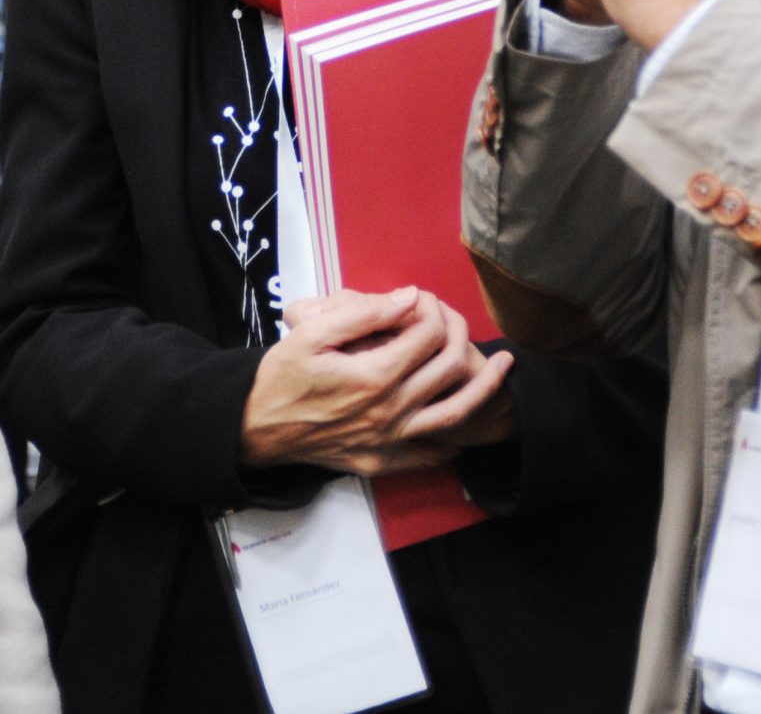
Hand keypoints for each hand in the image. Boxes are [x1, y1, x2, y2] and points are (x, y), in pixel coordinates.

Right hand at [286, 298, 521, 448]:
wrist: (255, 428)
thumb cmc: (281, 376)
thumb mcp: (312, 333)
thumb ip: (363, 313)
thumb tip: (409, 297)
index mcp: (373, 374)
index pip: (426, 333)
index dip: (431, 308)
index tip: (422, 298)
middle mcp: (389, 410)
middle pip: (446, 366)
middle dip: (458, 334)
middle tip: (455, 319)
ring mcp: (389, 440)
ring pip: (454, 411)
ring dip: (485, 386)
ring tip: (505, 365)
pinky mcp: (382, 462)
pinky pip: (431, 453)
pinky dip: (455, 437)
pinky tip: (465, 418)